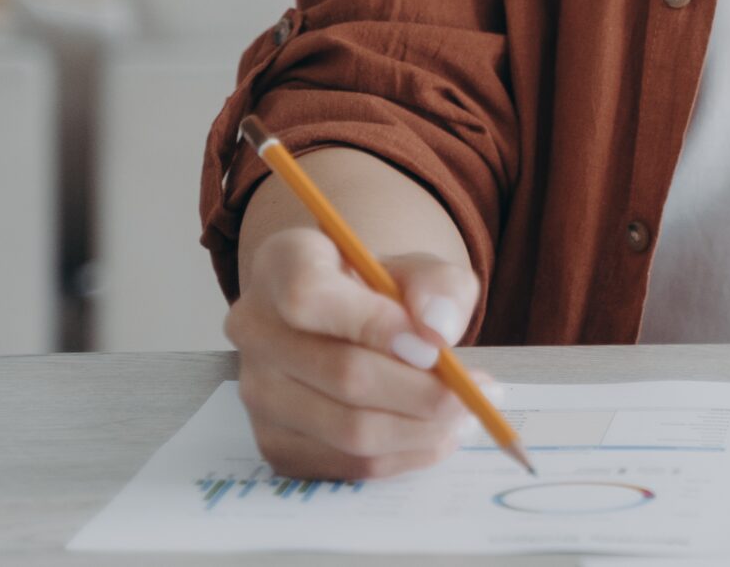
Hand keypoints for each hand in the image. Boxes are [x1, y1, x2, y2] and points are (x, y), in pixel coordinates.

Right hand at [225, 226, 488, 479]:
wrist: (349, 322)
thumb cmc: (384, 290)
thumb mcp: (421, 269)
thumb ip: (438, 286)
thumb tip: (438, 330)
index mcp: (282, 264)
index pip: (309, 297)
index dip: (374, 324)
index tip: (432, 345)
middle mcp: (254, 327)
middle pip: (341, 374)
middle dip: (423, 392)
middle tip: (476, 393)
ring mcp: (257, 392)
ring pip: (348, 429)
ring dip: (421, 430)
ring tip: (465, 415)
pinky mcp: (273, 443)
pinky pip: (346, 465)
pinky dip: (403, 456)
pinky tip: (435, 435)